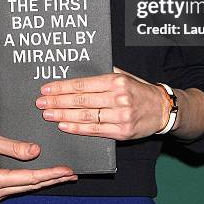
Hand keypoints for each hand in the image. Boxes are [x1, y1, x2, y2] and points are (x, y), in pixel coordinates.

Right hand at [0, 130, 77, 202]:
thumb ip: (14, 146)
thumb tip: (36, 151)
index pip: (30, 177)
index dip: (50, 173)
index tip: (66, 171)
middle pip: (30, 185)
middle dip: (52, 179)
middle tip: (72, 175)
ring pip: (25, 187)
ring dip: (44, 180)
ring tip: (62, 175)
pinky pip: (17, 186)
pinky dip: (32, 181)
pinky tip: (43, 176)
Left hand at [35, 66, 168, 139]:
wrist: (162, 109)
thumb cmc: (139, 90)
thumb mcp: (124, 75)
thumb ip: (103, 73)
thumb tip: (78, 71)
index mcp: (116, 80)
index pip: (83, 84)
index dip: (62, 87)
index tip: (46, 89)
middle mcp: (118, 98)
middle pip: (81, 100)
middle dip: (57, 102)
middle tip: (40, 103)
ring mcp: (120, 116)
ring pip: (85, 116)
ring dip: (63, 116)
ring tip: (48, 114)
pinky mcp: (122, 132)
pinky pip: (95, 130)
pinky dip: (77, 128)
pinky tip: (64, 126)